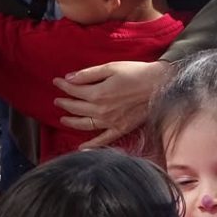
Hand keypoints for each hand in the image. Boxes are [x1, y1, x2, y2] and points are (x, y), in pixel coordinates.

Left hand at [53, 60, 171, 148]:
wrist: (160, 85)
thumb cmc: (136, 73)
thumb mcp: (110, 67)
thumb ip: (88, 74)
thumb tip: (68, 78)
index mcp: (98, 93)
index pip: (74, 90)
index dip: (63, 86)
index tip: (56, 82)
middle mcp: (101, 110)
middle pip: (77, 108)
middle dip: (64, 103)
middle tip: (57, 100)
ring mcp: (110, 122)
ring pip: (85, 124)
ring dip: (72, 122)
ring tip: (63, 119)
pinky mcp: (121, 129)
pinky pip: (103, 140)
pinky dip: (92, 146)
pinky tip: (82, 149)